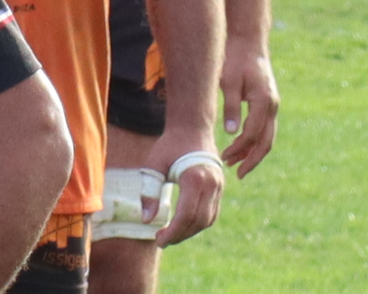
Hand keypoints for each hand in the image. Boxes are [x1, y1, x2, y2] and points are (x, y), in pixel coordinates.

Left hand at [143, 131, 223, 246]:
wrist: (192, 126)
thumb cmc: (170, 144)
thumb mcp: (154, 164)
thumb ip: (150, 191)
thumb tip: (146, 219)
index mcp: (195, 178)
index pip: (186, 215)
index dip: (173, 231)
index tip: (158, 240)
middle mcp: (212, 185)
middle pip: (199, 221)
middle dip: (180, 234)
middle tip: (161, 240)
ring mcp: (219, 187)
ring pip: (208, 219)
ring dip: (190, 231)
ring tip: (170, 235)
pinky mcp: (220, 187)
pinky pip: (212, 212)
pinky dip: (198, 222)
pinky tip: (182, 224)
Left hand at [219, 35, 279, 176]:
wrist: (247, 40)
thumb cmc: (235, 58)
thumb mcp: (228, 81)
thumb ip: (231, 106)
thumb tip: (231, 133)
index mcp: (264, 101)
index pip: (253, 134)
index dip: (240, 149)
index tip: (225, 159)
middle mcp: (272, 106)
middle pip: (266, 141)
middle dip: (251, 159)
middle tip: (236, 173)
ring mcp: (272, 105)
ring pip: (267, 137)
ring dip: (252, 152)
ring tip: (234, 163)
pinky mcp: (267, 103)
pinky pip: (264, 128)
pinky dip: (254, 140)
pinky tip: (240, 146)